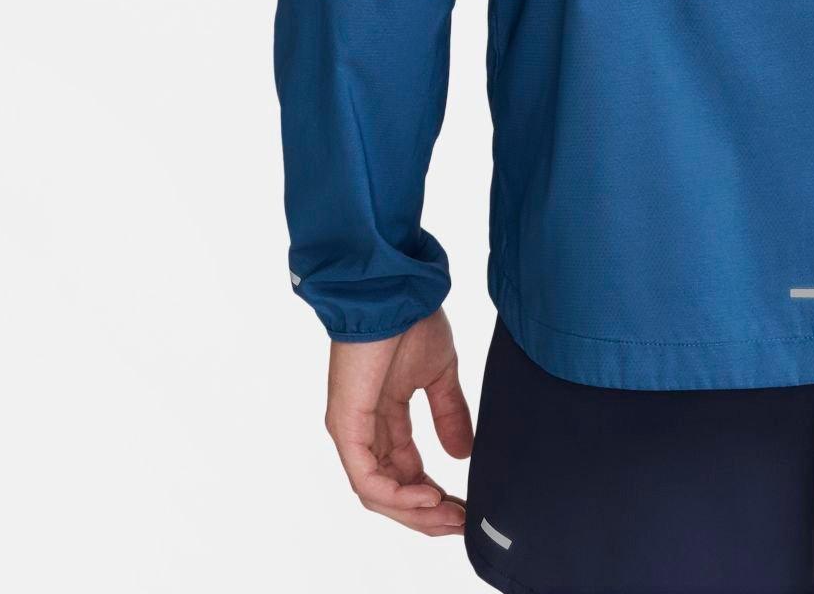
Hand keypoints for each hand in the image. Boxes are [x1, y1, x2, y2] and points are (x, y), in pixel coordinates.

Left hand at [325, 309, 474, 535]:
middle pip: (391, 492)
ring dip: (415, 512)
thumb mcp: (439, 374)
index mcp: (384, 417)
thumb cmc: (413, 321)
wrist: (396, 291)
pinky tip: (428, 495)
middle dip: (427, 513)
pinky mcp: (346, 427)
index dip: (435, 495)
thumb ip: (449, 413)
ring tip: (449, 516)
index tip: (466, 507)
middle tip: (461, 522)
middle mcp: (364, 431)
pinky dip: (397, 494)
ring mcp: (352, 432)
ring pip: (378, 494)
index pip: (406, 471)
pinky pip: (367, 479)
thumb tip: (462, 454)